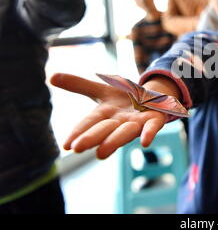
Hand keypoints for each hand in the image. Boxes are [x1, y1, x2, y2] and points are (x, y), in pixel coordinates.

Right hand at [50, 73, 166, 158]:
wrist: (153, 100)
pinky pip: (152, 128)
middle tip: (78, 148)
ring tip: (101, 153)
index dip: (78, 133)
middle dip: (92, 138)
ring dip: (114, 141)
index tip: (66, 145)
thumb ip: (79, 85)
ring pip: (125, 132)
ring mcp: (137, 123)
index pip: (89, 124)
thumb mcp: (101, 90)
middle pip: (104, 130)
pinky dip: (148, 134)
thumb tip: (50, 77)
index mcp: (105, 115)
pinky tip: (145, 143)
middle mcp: (119, 122)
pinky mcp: (154, 120)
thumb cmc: (124, 99)